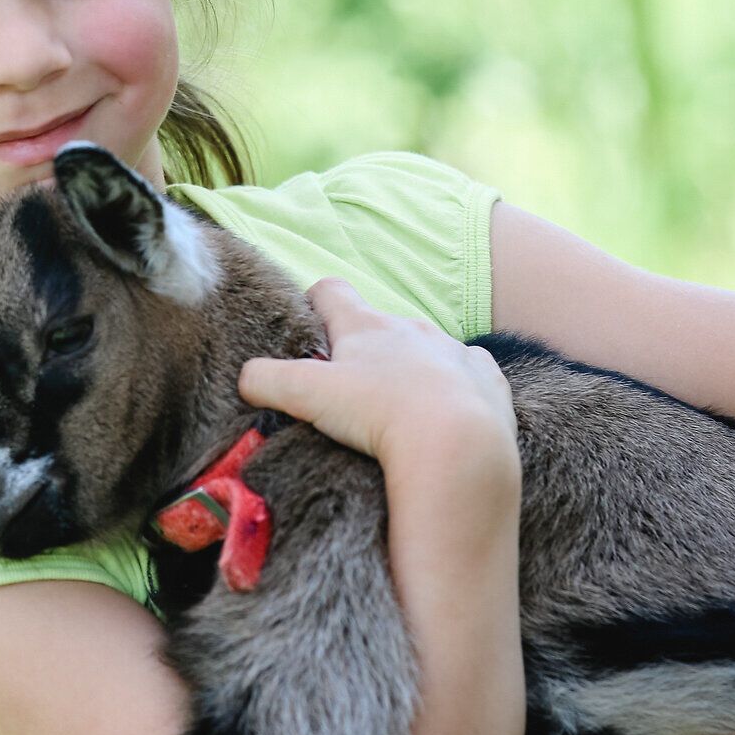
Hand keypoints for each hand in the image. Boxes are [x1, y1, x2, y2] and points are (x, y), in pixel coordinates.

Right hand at [235, 278, 517, 486]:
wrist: (459, 443)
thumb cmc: (377, 412)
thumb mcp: (307, 396)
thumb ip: (267, 380)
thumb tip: (246, 377)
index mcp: (365, 325)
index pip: (331, 291)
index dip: (314, 304)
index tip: (307, 327)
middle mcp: (411, 327)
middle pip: (379, 325)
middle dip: (364, 350)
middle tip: (349, 391)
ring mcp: (454, 350)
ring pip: (425, 349)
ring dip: (410, 371)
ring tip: (399, 413)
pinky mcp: (487, 379)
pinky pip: (467, 373)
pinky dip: (454, 389)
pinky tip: (446, 417)